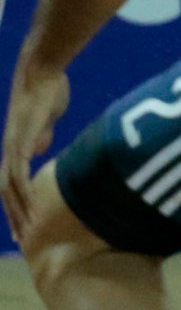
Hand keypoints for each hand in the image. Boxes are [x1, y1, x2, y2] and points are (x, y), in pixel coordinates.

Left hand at [2, 64, 68, 240]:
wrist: (40, 71)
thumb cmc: (46, 90)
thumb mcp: (44, 118)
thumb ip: (40, 135)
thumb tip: (38, 149)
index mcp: (15, 146)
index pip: (10, 182)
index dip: (15, 203)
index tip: (23, 223)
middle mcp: (9, 149)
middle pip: (5, 191)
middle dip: (13, 215)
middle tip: (21, 237)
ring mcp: (13, 145)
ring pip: (9, 186)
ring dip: (17, 208)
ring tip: (28, 227)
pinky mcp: (21, 140)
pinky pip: (19, 171)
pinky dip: (23, 189)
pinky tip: (31, 203)